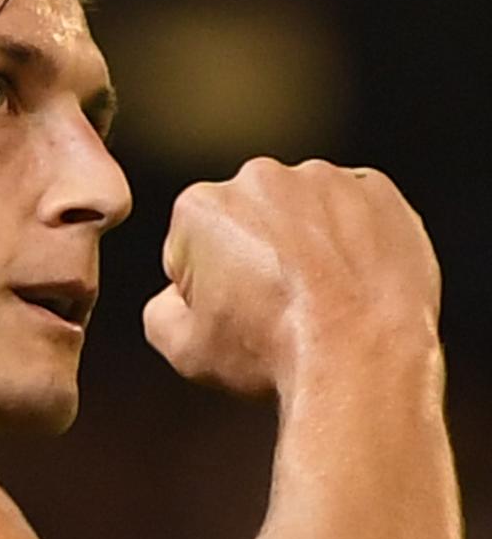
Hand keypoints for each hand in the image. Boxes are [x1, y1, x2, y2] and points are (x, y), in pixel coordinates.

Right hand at [142, 157, 440, 394]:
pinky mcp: (378, 191)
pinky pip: (356, 209)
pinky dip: (354, 237)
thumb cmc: (272, 354)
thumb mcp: (182, 349)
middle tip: (277, 306)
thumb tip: (176, 296)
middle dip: (254, 249)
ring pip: (302, 208)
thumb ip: (161, 310)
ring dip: (305, 240)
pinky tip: (355, 281)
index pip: (191, 244)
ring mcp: (323, 179)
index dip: (206, 284)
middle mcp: (259, 177)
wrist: (364, 361)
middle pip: (247, 216)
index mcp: (200, 207)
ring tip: (322, 298)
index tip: (233, 313)